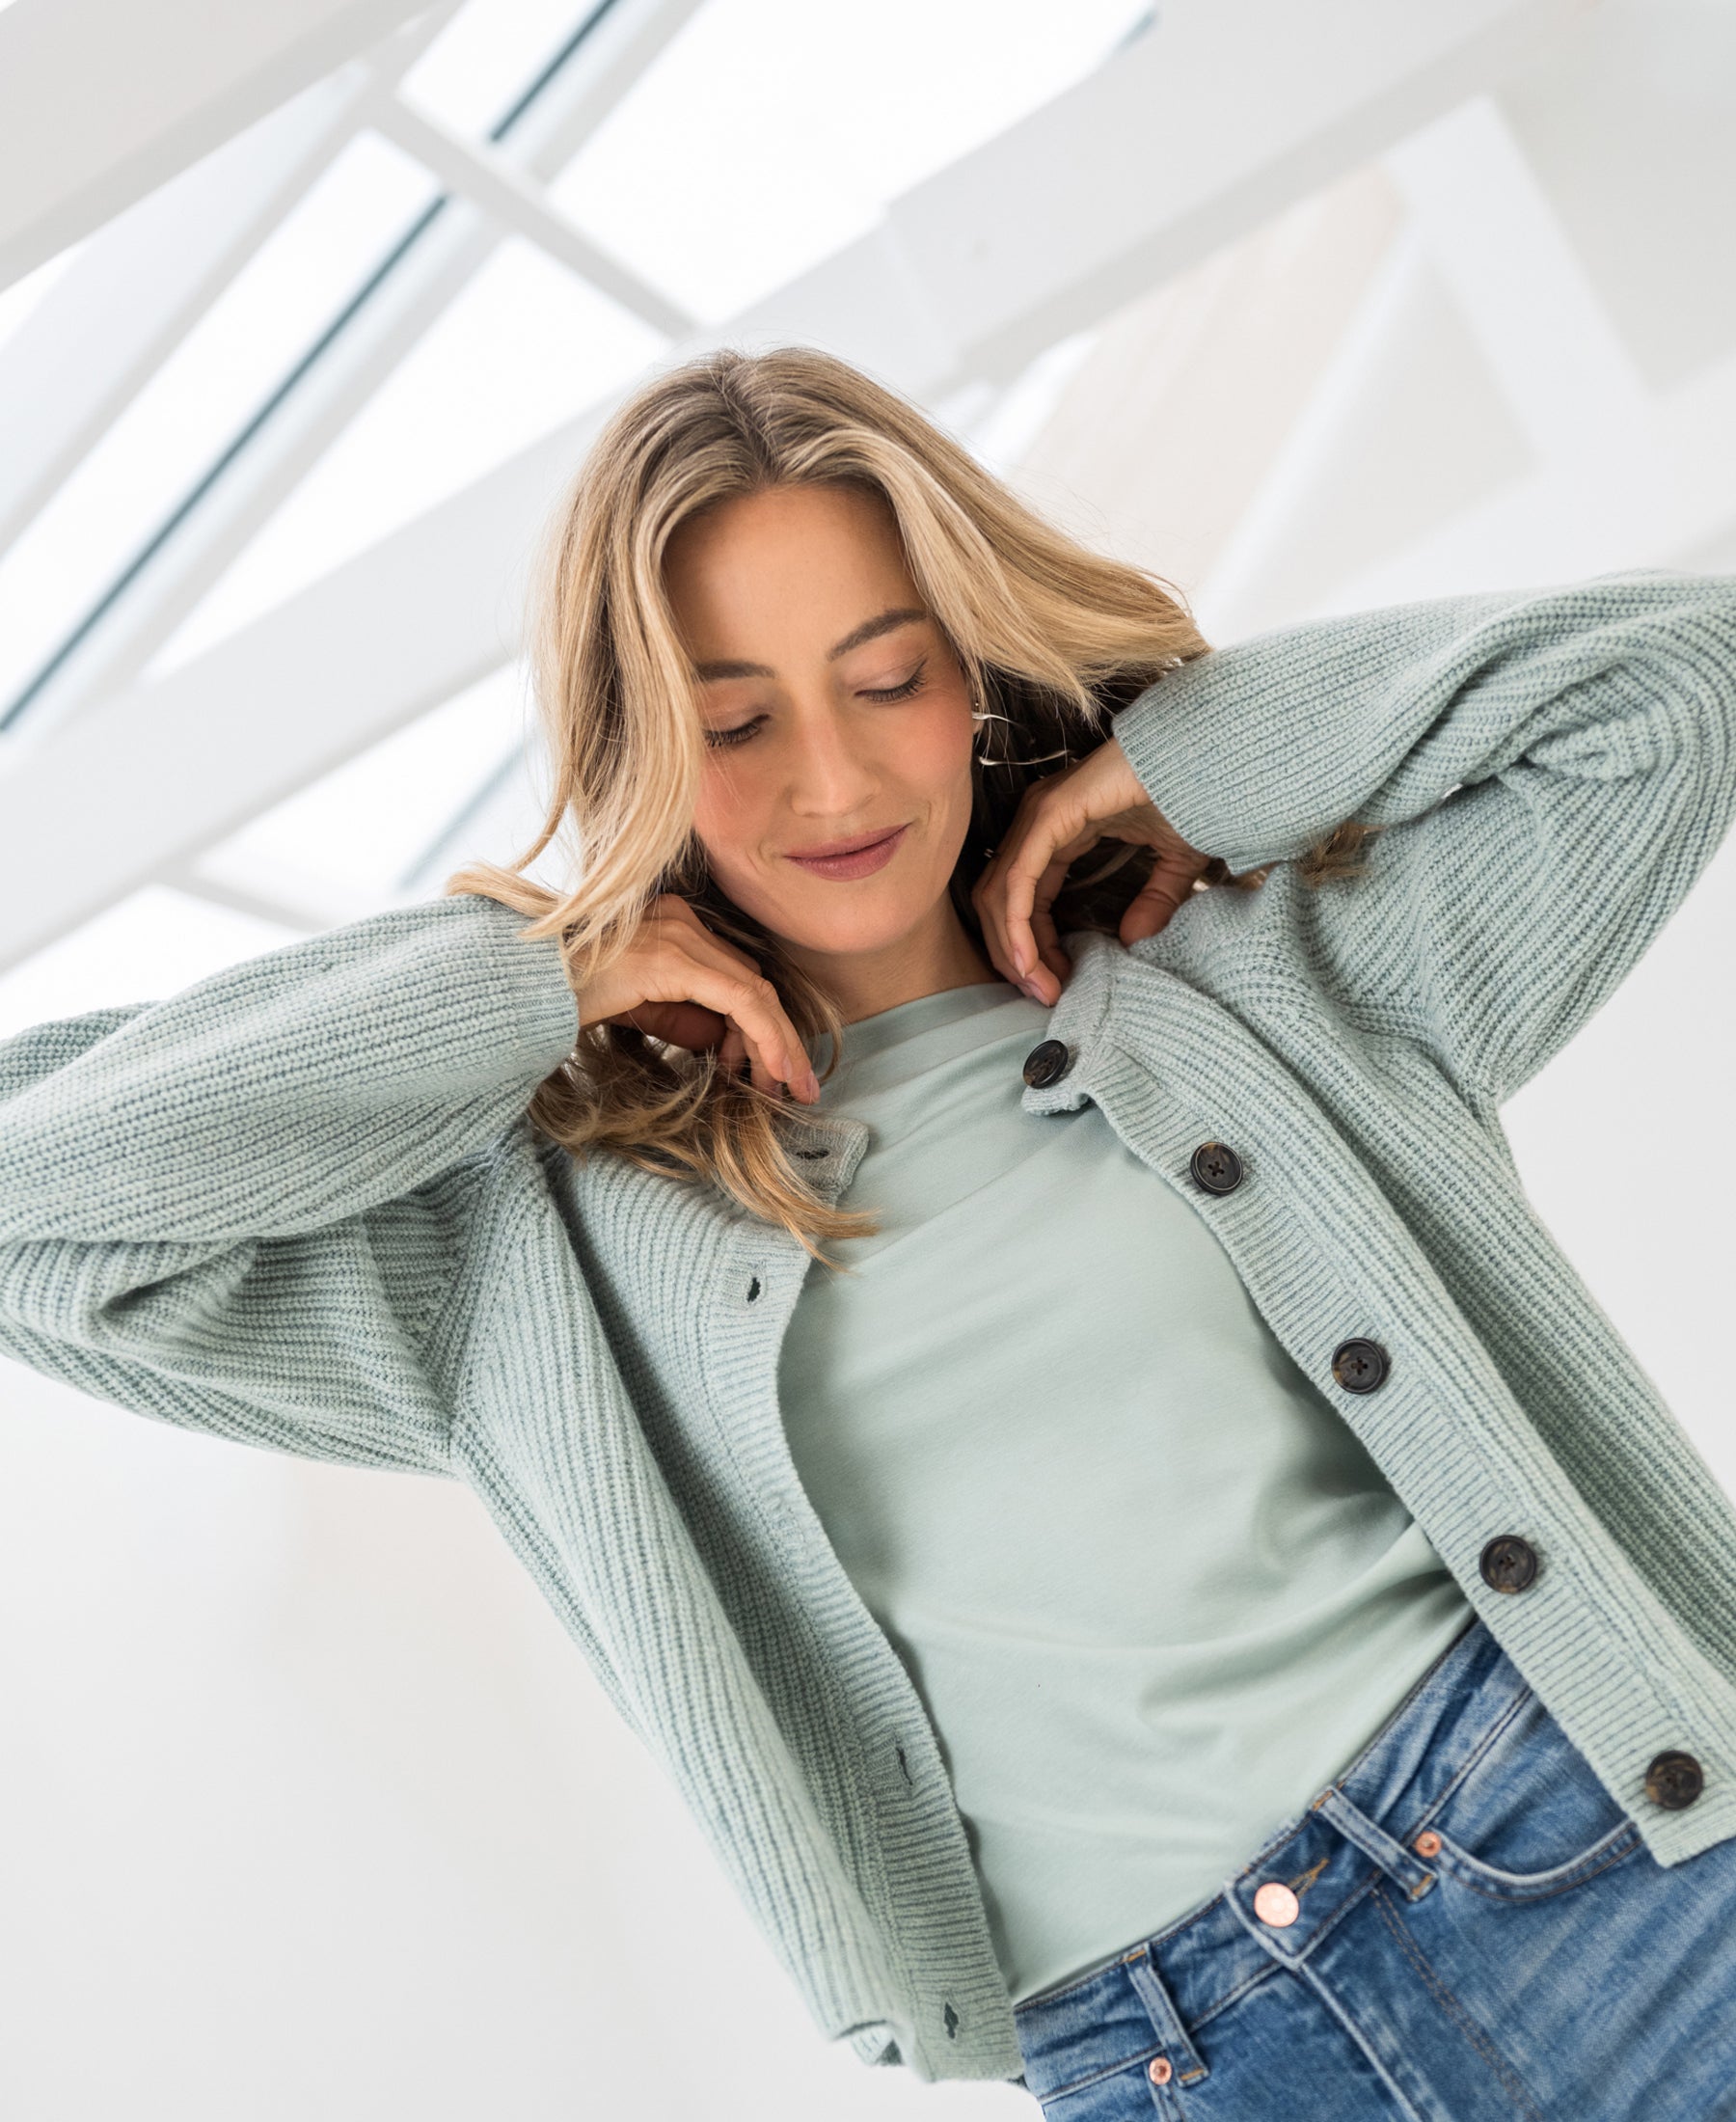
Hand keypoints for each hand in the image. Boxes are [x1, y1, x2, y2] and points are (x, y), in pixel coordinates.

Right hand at [574, 895, 820, 1102]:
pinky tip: (771, 1070)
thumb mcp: (639, 1009)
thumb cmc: (566, 995)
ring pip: (754, 991)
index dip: (759, 1027)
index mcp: (672, 926)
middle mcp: (682, 921)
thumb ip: (683, 1017)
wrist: (519, 984)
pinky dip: (763, 1036)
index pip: (735, 977)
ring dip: (778, 1044)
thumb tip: (724, 1043)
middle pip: (752, 983)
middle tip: (796, 1085)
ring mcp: (679, 935)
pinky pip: (739, 1000)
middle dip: (779, 1038)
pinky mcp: (673, 958)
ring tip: (789, 1087)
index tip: (767, 1072)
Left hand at [971, 736, 1210, 1005]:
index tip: (1055, 985)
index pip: (1023, 898)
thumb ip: (1154, 900)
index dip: (1032, 947)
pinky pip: (1017, 880)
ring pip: (999, 896)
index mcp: (1057, 831)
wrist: (1208, 757)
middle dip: (1014, 956)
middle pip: (999, 902)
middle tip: (1042, 996)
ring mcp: (1039, 815)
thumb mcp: (1173, 863)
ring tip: (1038, 988)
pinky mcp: (1049, 814)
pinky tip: (1030, 960)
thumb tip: (1135, 940)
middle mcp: (1038, 823)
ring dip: (1013, 950)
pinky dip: (1017, 925)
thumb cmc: (1192, 794)